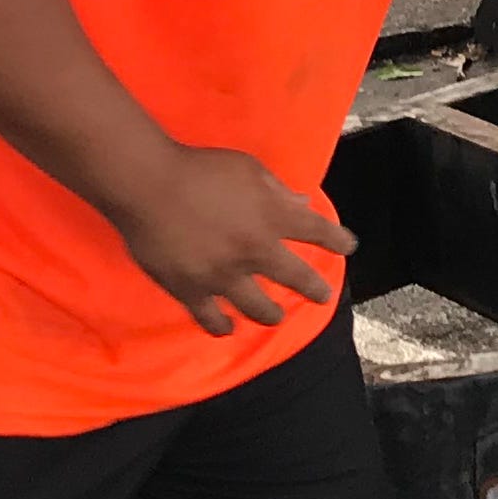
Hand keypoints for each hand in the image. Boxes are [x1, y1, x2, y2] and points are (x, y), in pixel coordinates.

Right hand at [111, 144, 357, 336]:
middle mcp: (254, 251)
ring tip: (275, 317)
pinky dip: (220, 326)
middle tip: (321, 296)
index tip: (348, 247)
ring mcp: (222, 276)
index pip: (317, 232)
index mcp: (273, 217)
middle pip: (295, 277)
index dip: (337, 241)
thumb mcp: (249, 170)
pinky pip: (209, 317)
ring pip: (256, 307)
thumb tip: (302, 203)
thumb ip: (278, 191)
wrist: (148, 186)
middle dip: (314, 288)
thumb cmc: (201, 169)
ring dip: (270, 314)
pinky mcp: (189, 290)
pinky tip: (227, 329)